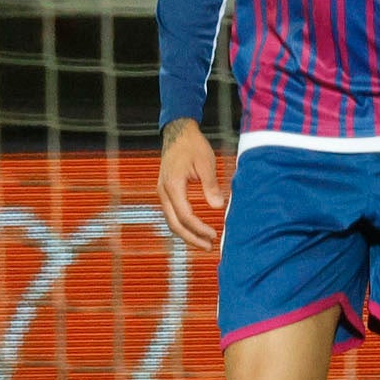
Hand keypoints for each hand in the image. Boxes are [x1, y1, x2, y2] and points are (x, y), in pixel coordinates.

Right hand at [155, 118, 225, 253]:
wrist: (177, 133)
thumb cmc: (191, 145)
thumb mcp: (206, 162)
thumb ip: (210, 186)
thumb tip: (217, 206)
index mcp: (173, 185)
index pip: (185, 215)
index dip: (199, 228)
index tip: (213, 235)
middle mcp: (164, 191)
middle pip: (174, 224)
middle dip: (191, 239)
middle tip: (208, 247)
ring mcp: (162, 192)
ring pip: (171, 221)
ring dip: (186, 234)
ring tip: (203, 242)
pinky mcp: (165, 192)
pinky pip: (171, 214)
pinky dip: (182, 225)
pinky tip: (195, 229)